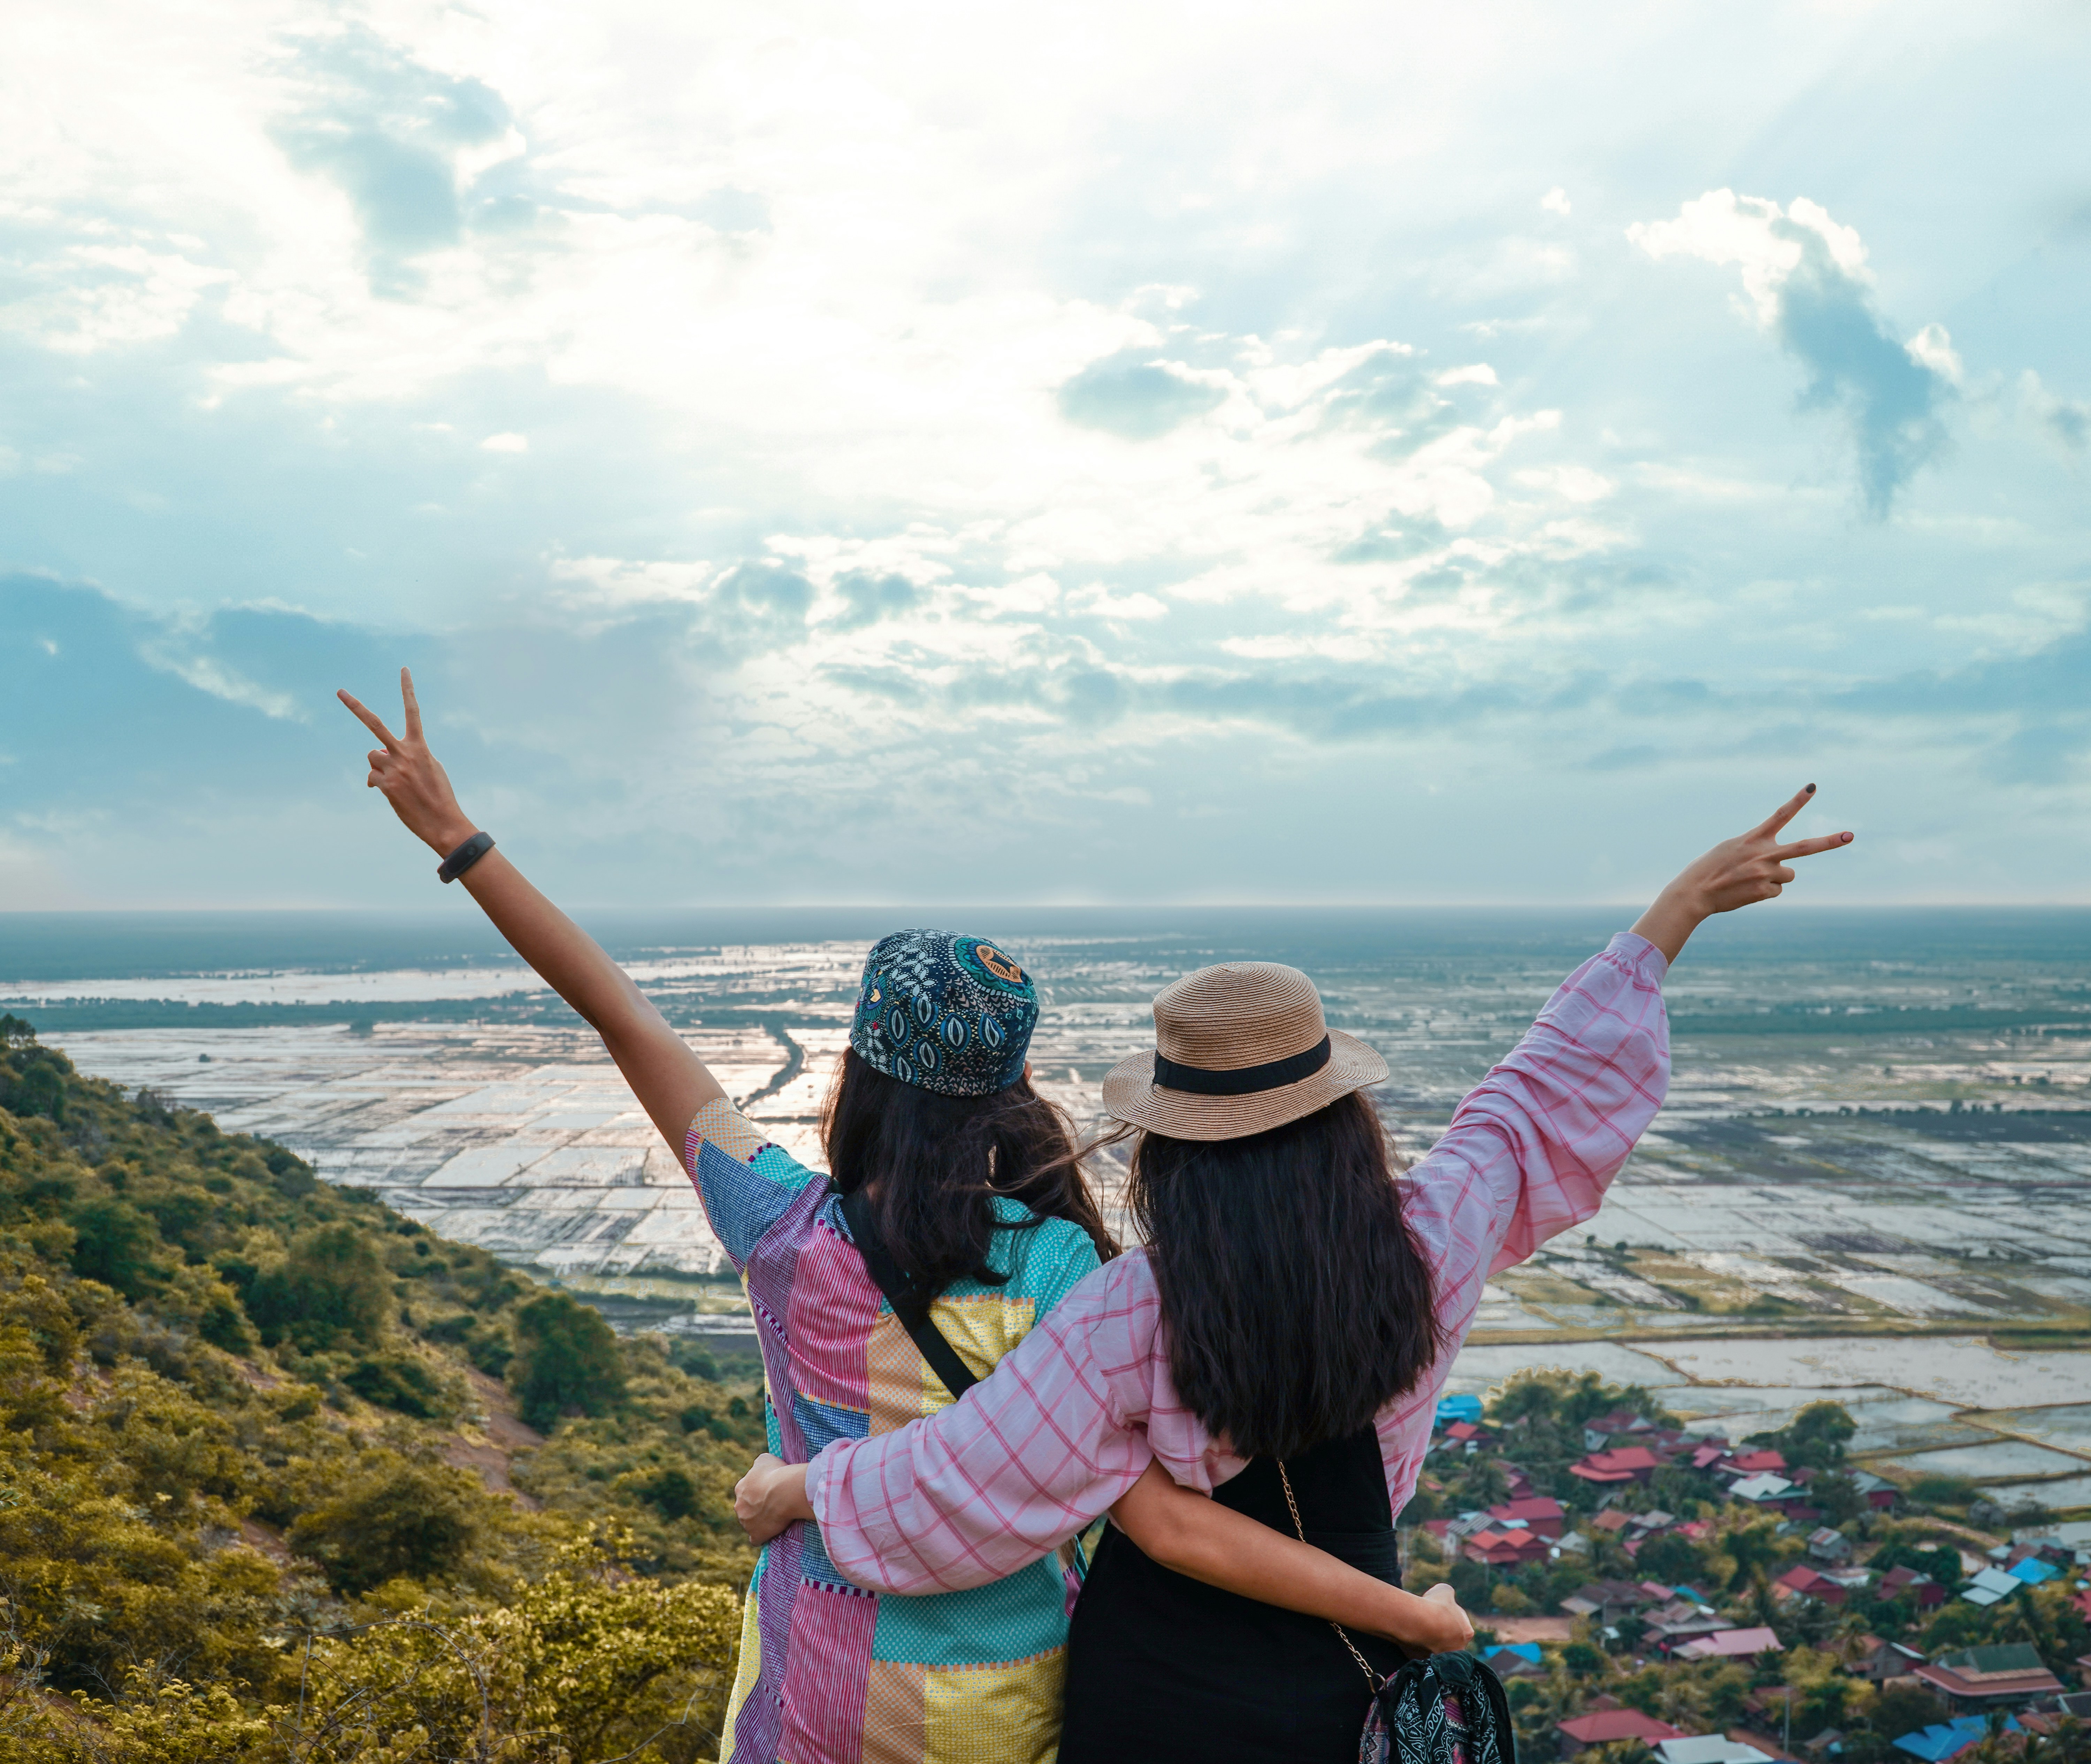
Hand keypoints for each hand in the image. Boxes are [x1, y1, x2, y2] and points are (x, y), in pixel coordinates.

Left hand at [337, 669, 475, 855]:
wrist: (443, 822)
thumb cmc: (439, 795)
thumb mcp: (430, 767)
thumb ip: (409, 754)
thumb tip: (380, 756)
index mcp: (420, 746)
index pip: (412, 711)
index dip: (407, 689)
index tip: (403, 670)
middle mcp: (405, 753)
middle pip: (374, 724)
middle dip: (355, 706)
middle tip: (339, 692)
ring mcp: (393, 769)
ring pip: (371, 757)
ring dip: (378, 766)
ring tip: (393, 780)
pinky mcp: (385, 786)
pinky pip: (372, 778)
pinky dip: (378, 784)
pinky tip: (392, 794)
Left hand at [733, 1453, 811, 1545]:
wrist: (784, 1492)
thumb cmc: (776, 1473)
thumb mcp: (764, 1459)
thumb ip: (758, 1466)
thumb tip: (758, 1469)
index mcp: (740, 1488)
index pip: (746, 1491)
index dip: (758, 1492)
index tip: (770, 1491)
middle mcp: (739, 1506)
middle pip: (746, 1508)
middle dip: (756, 1507)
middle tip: (773, 1504)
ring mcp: (746, 1522)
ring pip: (750, 1523)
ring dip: (759, 1521)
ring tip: (776, 1517)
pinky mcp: (756, 1535)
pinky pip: (756, 1539)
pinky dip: (761, 1537)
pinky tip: (769, 1533)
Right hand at [1403, 1581, 1473, 1656]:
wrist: (1419, 1623)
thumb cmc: (1435, 1606)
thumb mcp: (1444, 1591)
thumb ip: (1448, 1594)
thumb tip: (1446, 1595)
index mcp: (1467, 1632)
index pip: (1459, 1623)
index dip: (1447, 1616)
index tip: (1436, 1611)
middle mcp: (1459, 1649)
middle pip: (1450, 1638)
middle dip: (1441, 1631)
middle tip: (1428, 1620)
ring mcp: (1443, 1660)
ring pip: (1437, 1648)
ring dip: (1430, 1640)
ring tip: (1419, 1628)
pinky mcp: (1428, 1664)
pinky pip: (1423, 1655)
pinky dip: (1418, 1647)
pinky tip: (1413, 1636)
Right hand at [1631, 783, 1853, 962]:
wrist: (1694, 892)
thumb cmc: (1708, 869)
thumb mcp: (1730, 848)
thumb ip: (1756, 848)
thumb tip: (1782, 864)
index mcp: (1753, 839)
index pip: (1780, 815)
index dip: (1798, 800)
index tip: (1812, 787)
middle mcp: (1763, 854)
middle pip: (1804, 848)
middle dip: (1830, 842)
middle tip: (1850, 835)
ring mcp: (1766, 873)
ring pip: (1789, 875)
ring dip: (1776, 878)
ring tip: (1751, 880)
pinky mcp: (1765, 891)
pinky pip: (1777, 891)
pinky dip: (1765, 891)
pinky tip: (1747, 891)